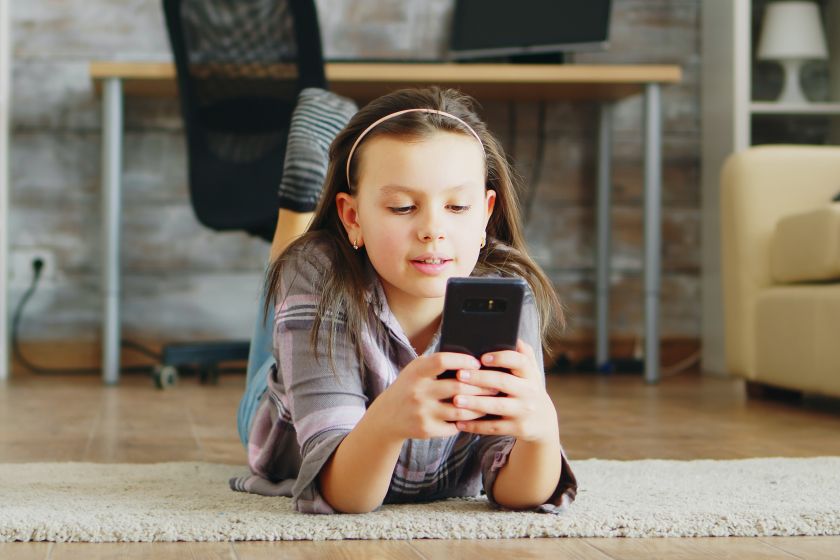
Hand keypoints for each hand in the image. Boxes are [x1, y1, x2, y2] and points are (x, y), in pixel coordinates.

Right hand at [368, 352, 500, 441]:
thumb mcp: (415, 370)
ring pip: (461, 410)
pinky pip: (455, 426)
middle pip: (458, 387)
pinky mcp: (427, 430)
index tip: (478, 364)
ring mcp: (422, 413)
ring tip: (490, 401)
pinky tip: (476, 416)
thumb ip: (436, 363)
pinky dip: (467, 422)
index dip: (463, 361)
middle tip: (495, 384)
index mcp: (416, 373)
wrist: (387, 417)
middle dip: (480, 386)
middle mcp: (418, 392)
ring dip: (479, 406)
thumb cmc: (409, 387)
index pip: (442, 361)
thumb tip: (470, 360)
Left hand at [451, 340, 558, 443]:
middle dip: (479, 378)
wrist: (543, 423)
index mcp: (530, 375)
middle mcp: (529, 392)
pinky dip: (475, 426)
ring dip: (474, 403)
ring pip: (496, 406)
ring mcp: (524, 411)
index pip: (519, 361)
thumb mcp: (532, 373)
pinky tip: (458, 422)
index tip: (482, 358)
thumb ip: (524, 355)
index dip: (501, 358)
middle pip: (503, 382)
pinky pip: (493, 427)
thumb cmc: (529, 391)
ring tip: (455, 399)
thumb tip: (513, 336)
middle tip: (459, 375)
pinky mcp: (517, 428)